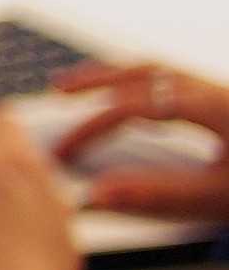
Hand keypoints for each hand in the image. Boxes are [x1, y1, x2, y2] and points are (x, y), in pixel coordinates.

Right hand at [50, 62, 228, 221]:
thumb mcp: (217, 198)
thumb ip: (158, 195)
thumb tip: (98, 194)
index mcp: (214, 106)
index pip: (136, 107)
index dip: (93, 126)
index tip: (65, 150)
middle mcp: (216, 91)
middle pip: (146, 73)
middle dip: (96, 80)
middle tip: (58, 89)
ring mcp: (224, 94)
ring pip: (163, 72)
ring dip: (120, 75)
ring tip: (87, 84)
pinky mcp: (228, 103)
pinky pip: (178, 80)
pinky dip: (146, 83)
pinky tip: (138, 98)